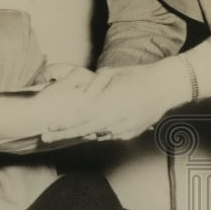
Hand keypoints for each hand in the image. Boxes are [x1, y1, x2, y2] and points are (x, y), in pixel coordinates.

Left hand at [41, 58, 190, 142]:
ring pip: (97, 134)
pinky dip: (99, 133)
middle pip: (85, 130)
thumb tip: (82, 96)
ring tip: (61, 133)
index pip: (82, 115)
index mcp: (110, 101)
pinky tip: (91, 130)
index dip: (65, 123)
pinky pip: (110, 136)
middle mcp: (117, 117)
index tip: (50, 126)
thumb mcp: (112, 73)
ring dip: (80, 134)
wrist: (165, 87)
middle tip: (45, 137)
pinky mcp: (132, 133)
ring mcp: (125, 127)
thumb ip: (94, 84)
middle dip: (64, 134)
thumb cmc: (136, 75)